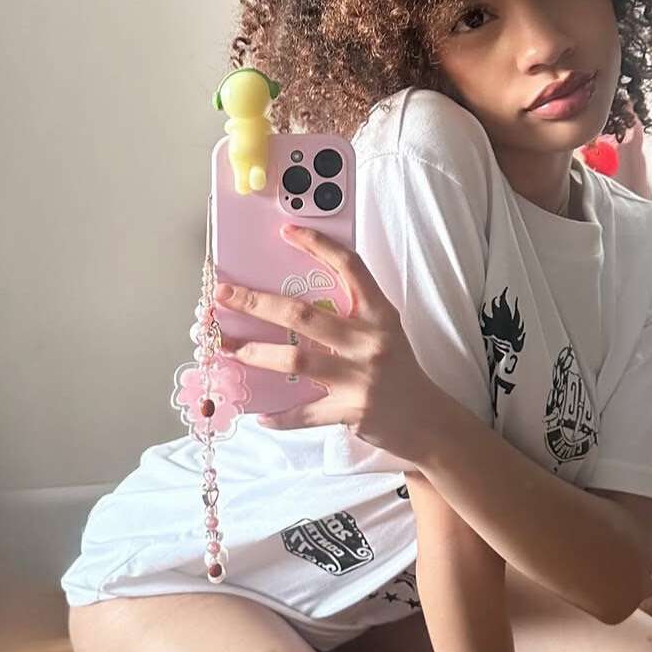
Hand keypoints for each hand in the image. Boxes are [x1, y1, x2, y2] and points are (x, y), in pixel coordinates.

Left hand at [213, 224, 446, 465]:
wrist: (427, 420)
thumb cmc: (399, 369)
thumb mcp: (385, 331)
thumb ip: (350, 313)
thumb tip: (292, 301)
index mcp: (380, 314)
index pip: (350, 267)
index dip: (318, 245)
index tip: (286, 231)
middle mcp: (369, 341)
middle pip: (303, 315)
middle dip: (256, 303)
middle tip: (223, 295)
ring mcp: (360, 378)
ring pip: (296, 360)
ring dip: (255, 353)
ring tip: (227, 348)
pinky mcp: (351, 411)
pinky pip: (303, 413)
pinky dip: (278, 415)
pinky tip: (258, 413)